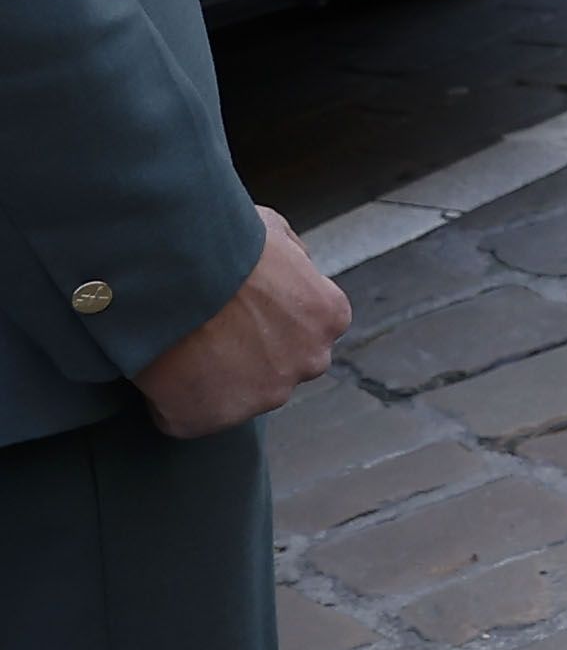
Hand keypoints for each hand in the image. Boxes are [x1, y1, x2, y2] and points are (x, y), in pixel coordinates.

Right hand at [139, 213, 347, 440]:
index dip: (265, 323)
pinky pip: (185, 419)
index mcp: (329, 316)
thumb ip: (291, 256)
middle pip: (277, 370)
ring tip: (173, 345)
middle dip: (246, 356)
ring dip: (207, 380)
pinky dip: (166, 403)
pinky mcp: (210, 418)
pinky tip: (154, 370)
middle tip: (202, 330)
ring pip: (235, 397)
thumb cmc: (217, 239)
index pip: (304, 333)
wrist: (170, 267)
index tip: (234, 312)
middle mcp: (309, 362)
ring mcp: (263, 395)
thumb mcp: (272, 230)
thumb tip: (294, 266)